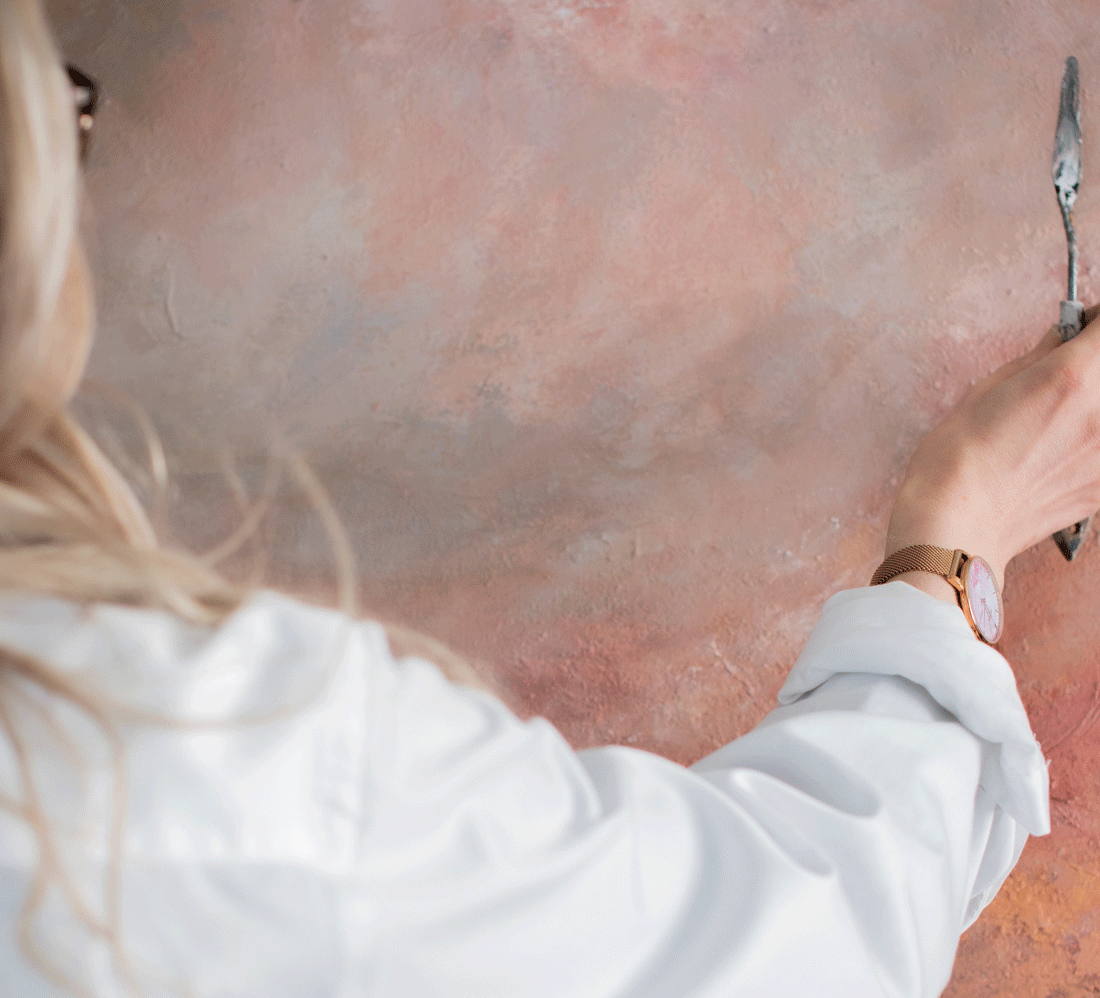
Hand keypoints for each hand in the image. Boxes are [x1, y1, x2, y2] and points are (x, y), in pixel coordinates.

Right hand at [886, 304, 1099, 596]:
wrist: (958, 524)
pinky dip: (1092, 440)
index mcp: (1074, 377)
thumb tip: (1066, 339)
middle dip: (1096, 361)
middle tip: (1077, 365)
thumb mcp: (990, 388)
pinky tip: (1067, 446)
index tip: (1083, 326)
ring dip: (1092, 403)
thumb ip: (1041, 357)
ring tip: (1064, 416)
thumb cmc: (960, 459)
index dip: (1094, 320)